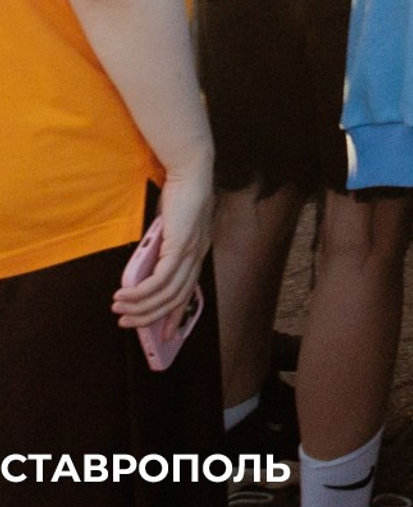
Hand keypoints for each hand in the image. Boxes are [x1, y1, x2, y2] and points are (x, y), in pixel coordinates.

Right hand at [114, 154, 213, 330]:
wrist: (190, 172)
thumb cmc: (178, 196)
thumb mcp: (168, 228)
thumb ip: (160, 250)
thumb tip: (140, 275)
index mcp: (199, 251)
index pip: (188, 291)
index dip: (174, 315)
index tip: (161, 335)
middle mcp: (198, 255)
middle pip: (176, 298)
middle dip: (150, 317)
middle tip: (127, 324)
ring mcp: (191, 252)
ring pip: (166, 294)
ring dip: (140, 307)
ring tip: (119, 311)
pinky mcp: (180, 247)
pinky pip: (159, 280)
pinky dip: (140, 293)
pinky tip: (124, 296)